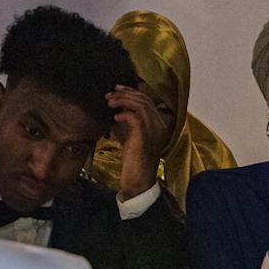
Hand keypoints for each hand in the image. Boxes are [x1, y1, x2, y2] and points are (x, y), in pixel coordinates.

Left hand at [108, 85, 165, 200]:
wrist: (139, 179)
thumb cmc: (134, 160)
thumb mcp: (131, 135)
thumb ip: (127, 120)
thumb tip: (115, 106)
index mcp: (159, 124)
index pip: (147, 100)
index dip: (131, 91)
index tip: (117, 89)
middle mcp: (160, 125)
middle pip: (144, 99)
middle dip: (125, 93)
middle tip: (109, 94)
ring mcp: (154, 130)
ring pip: (140, 104)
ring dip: (123, 100)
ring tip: (109, 102)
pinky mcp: (144, 136)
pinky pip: (134, 117)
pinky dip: (123, 114)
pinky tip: (115, 117)